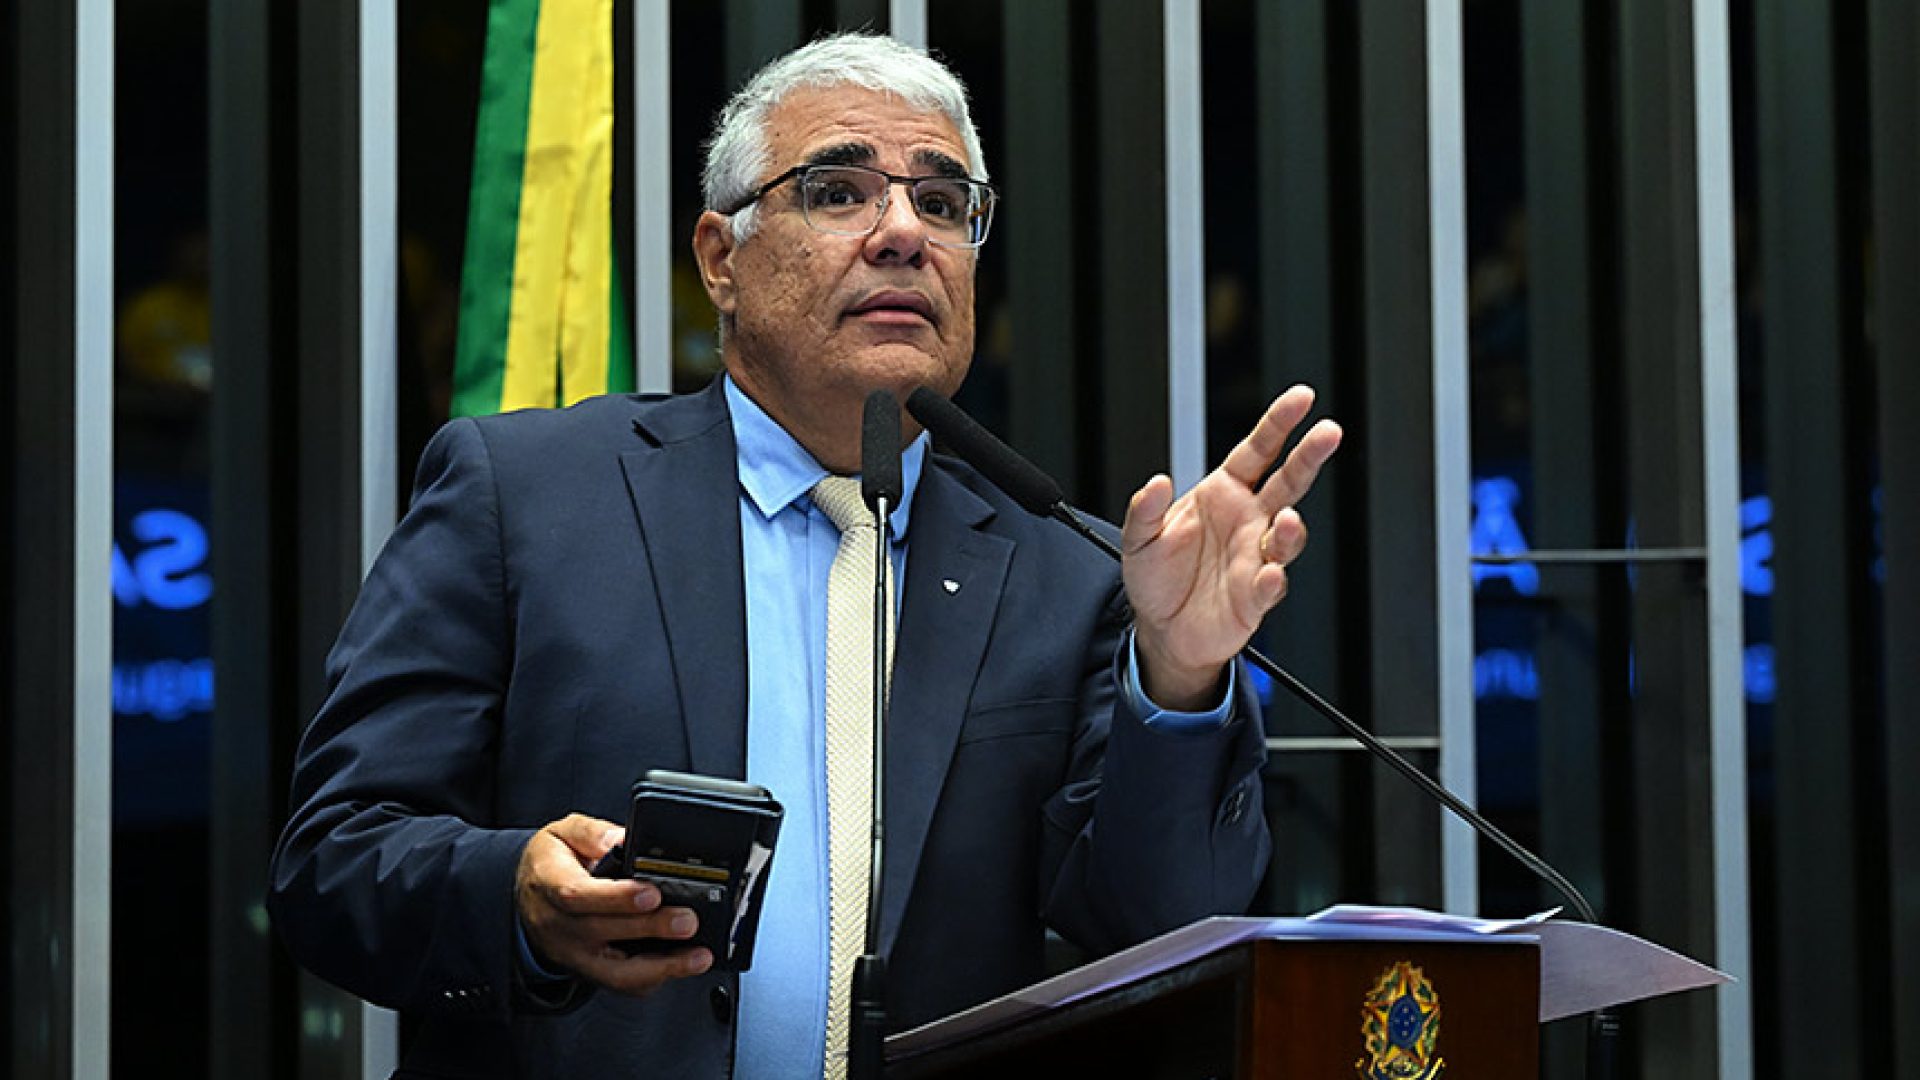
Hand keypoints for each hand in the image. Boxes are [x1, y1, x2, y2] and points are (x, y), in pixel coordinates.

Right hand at [514, 813, 711, 995]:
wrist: (529, 896)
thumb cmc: (551, 863)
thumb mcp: (563, 833)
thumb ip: (592, 833)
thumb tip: (621, 839)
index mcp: (549, 883)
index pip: (578, 896)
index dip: (617, 897)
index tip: (652, 893)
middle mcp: (559, 925)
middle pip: (603, 933)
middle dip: (651, 929)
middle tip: (687, 920)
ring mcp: (574, 954)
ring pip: (615, 973)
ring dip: (661, 967)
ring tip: (697, 956)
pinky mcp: (589, 971)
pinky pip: (622, 984)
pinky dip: (655, 978)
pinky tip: (681, 966)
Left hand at [1121, 385, 1341, 709]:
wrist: (1161, 629)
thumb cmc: (1157, 577)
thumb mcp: (1139, 537)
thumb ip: (1145, 509)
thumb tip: (1156, 482)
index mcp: (1224, 493)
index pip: (1259, 450)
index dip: (1280, 423)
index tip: (1302, 399)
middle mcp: (1248, 520)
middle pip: (1289, 481)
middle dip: (1309, 456)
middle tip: (1328, 433)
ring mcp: (1257, 556)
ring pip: (1287, 534)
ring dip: (1289, 528)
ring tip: (1284, 521)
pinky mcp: (1256, 596)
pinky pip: (1271, 584)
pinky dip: (1273, 579)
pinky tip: (1268, 574)